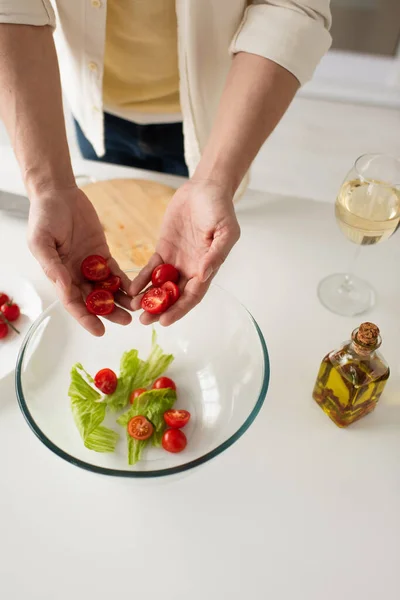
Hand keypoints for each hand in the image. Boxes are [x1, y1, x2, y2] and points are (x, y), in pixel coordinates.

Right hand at [28, 186, 132, 335]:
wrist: (58, 193)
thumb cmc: (44, 216)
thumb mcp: (41, 241)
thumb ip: (52, 265)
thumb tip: (65, 287)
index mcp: (59, 275)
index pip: (73, 303)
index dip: (86, 318)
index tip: (99, 330)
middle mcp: (75, 275)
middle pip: (94, 300)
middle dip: (110, 312)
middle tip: (126, 321)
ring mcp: (90, 265)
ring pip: (107, 289)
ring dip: (121, 300)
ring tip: (136, 310)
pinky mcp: (103, 254)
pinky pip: (116, 272)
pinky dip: (125, 281)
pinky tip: (137, 290)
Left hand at [130, 179, 239, 325]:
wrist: (205, 188)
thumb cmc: (220, 208)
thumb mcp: (226, 231)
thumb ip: (216, 254)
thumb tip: (204, 275)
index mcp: (207, 268)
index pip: (193, 296)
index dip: (179, 309)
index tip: (165, 321)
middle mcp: (191, 270)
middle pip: (174, 296)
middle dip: (160, 310)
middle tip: (145, 321)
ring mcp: (176, 261)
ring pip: (160, 286)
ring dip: (148, 299)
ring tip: (134, 308)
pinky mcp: (163, 250)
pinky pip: (151, 269)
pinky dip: (142, 280)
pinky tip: (131, 289)